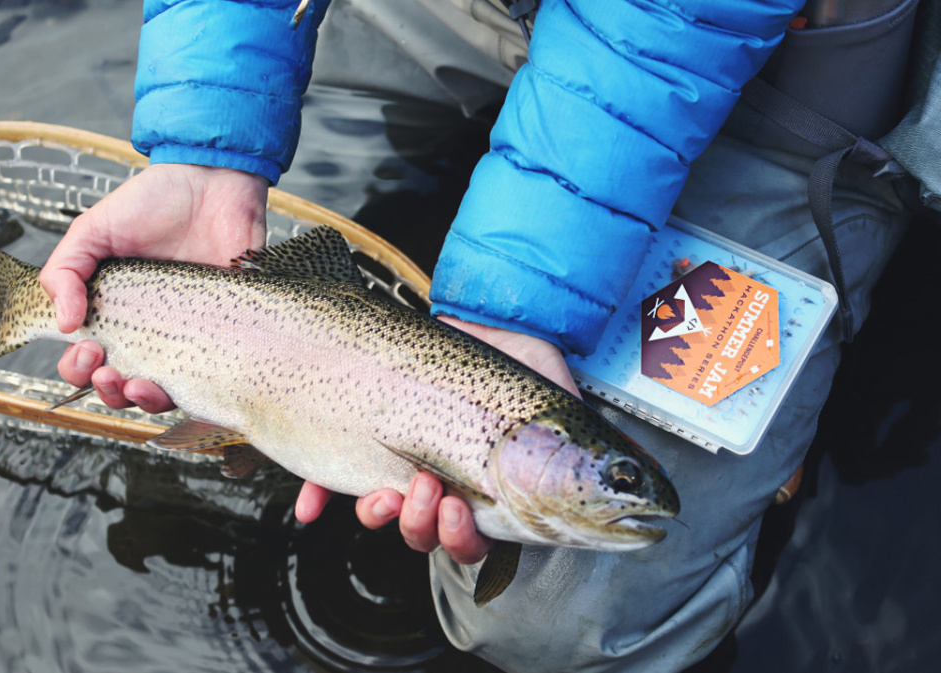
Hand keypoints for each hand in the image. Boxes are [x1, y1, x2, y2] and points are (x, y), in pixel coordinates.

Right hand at [41, 163, 268, 410]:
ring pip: (163, 392)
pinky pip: (212, 377)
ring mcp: (189, 335)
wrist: (214, 184)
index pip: (87, 361)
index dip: (79, 369)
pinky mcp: (226, 334)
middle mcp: (149, 330)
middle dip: (107, 390)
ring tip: (138, 384)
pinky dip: (195, 392)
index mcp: (113, 312)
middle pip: (120, 386)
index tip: (87, 349)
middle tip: (108, 369)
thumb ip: (66, 271)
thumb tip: (65, 324)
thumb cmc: (155, 202)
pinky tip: (183, 383)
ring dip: (143, 400)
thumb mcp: (94, 230)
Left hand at [295, 317, 581, 564]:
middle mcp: (447, 485)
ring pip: (384, 514)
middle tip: (428, 490)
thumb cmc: (529, 361)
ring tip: (388, 486)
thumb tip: (628, 495)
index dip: (462, 543)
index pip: (476, 542)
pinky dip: (320, 496)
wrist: (488, 312)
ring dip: (381, 514)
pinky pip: (334, 479)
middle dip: (422, 527)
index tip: (460, 513)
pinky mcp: (369, 438)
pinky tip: (311, 507)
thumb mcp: (561, 409)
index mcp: (492, 491)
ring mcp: (405, 463)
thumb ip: (580, 457)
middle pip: (425, 536)